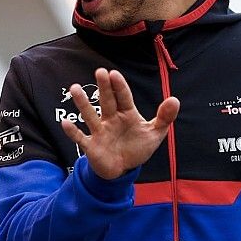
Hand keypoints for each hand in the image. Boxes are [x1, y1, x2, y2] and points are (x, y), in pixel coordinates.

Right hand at [60, 68, 178, 179]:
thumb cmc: (137, 147)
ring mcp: (100, 132)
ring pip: (90, 115)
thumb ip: (164, 117)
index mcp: (126, 114)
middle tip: (100, 71)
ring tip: (75, 88)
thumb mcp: (155, 134)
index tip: (114, 74)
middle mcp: (111, 119)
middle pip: (107, 101)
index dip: (119, 86)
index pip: (123, 97)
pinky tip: (65, 122)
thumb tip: (174, 100)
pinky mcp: (91, 146)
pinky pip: (80, 138)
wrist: (123, 169)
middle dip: (104, 87)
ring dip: (83, 103)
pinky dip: (73, 132)